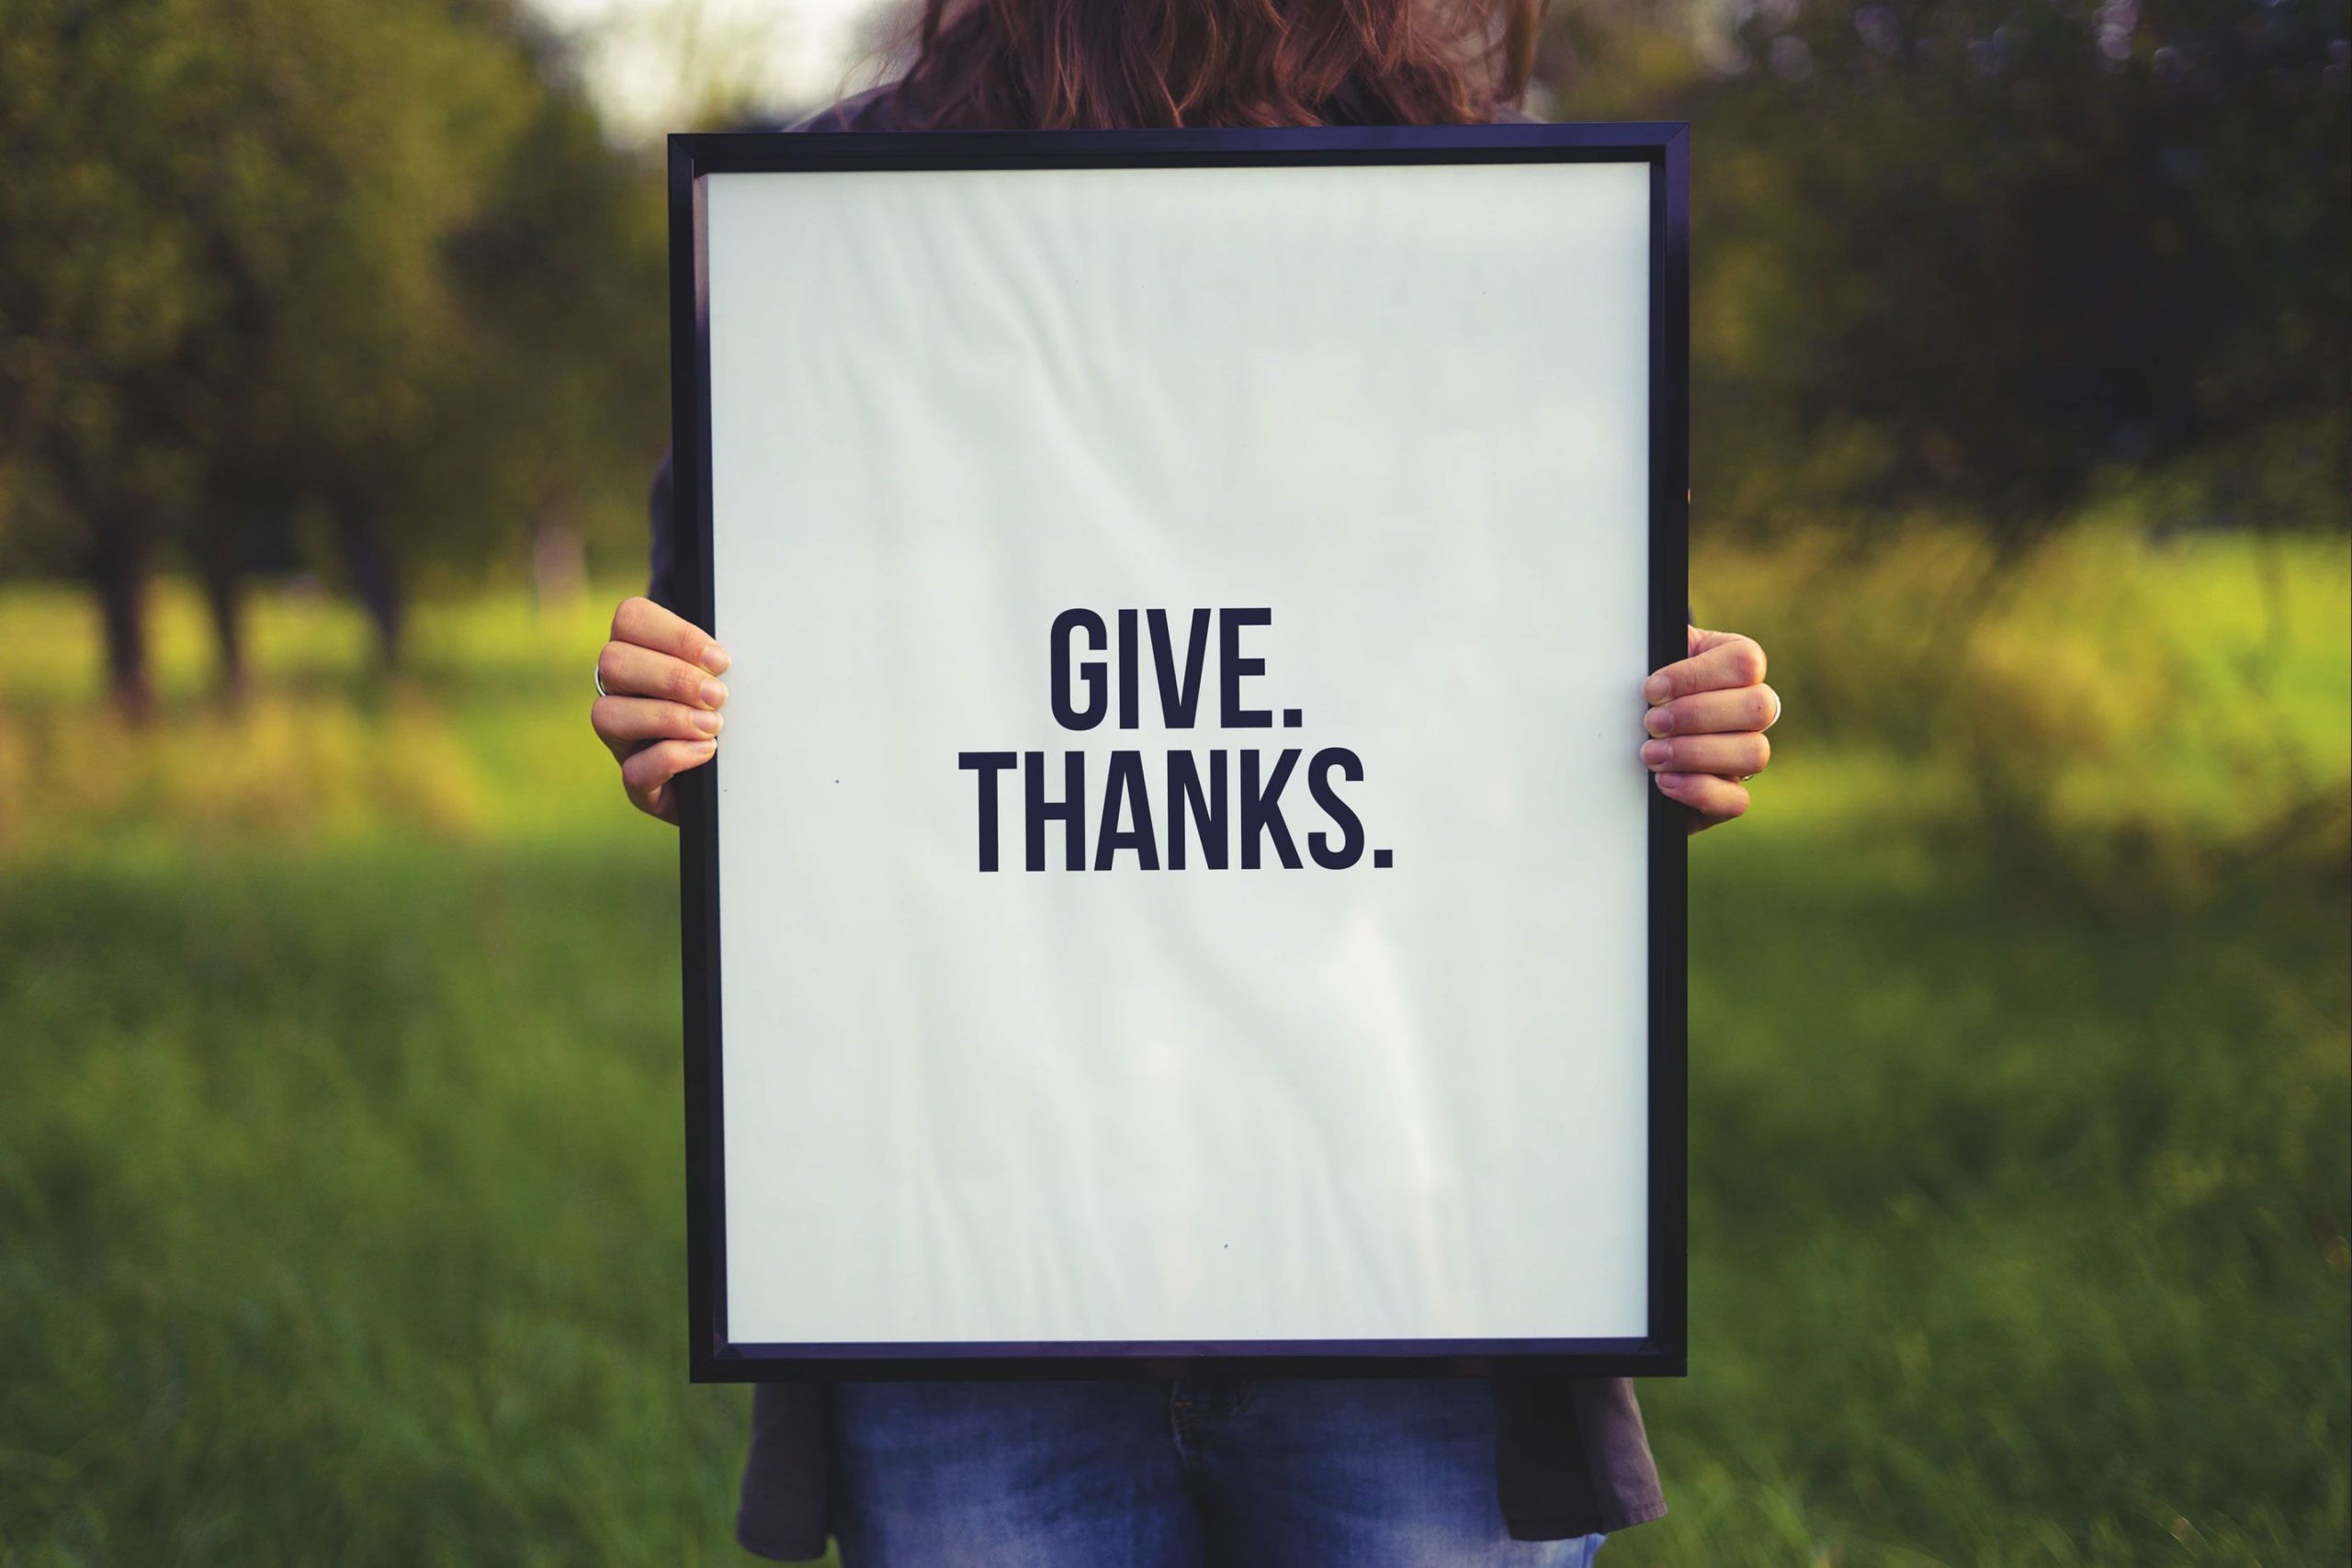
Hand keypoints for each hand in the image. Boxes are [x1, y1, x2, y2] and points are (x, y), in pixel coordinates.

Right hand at [592, 596, 730, 822]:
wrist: (734, 775)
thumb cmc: (728, 710)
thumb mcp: (725, 676)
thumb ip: (716, 660)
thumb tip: (723, 659)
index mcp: (639, 652)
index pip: (630, 619)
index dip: (675, 635)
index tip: (719, 660)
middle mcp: (618, 691)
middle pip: (613, 662)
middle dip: (673, 678)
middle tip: (718, 696)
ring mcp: (621, 738)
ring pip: (607, 715)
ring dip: (668, 717)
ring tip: (713, 726)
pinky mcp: (637, 782)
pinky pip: (633, 769)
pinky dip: (671, 757)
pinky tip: (705, 751)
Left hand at [1641, 625, 1776, 832]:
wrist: (1629, 734)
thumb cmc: (1646, 690)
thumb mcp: (1650, 658)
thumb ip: (1655, 649)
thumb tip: (1637, 646)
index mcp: (1737, 666)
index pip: (1745, 662)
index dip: (1697, 676)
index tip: (1652, 689)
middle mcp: (1752, 710)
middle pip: (1758, 708)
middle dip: (1696, 716)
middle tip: (1651, 722)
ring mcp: (1746, 753)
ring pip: (1754, 753)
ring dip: (1696, 753)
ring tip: (1652, 753)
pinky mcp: (1730, 794)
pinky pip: (1737, 801)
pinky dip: (1699, 791)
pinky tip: (1664, 781)